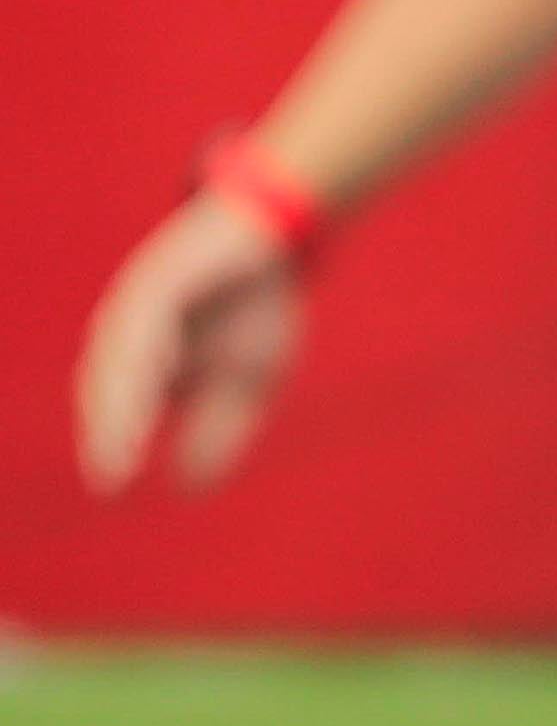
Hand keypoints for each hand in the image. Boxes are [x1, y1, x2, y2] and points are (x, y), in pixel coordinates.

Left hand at [75, 191, 306, 493]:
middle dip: (108, 429)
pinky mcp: (162, 273)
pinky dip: (148, 341)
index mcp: (141, 360)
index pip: (114, 408)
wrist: (281, 238)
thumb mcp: (246, 384)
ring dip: (120, 395)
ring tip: (126, 436)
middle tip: (112, 471)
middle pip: (105, 385)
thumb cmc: (257, 308)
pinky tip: (159, 368)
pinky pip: (147, 312)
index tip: (112, 487)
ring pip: (119, 354)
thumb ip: (217, 431)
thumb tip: (187, 487)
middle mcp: (128, 330)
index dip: (110, 445)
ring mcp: (140, 298)